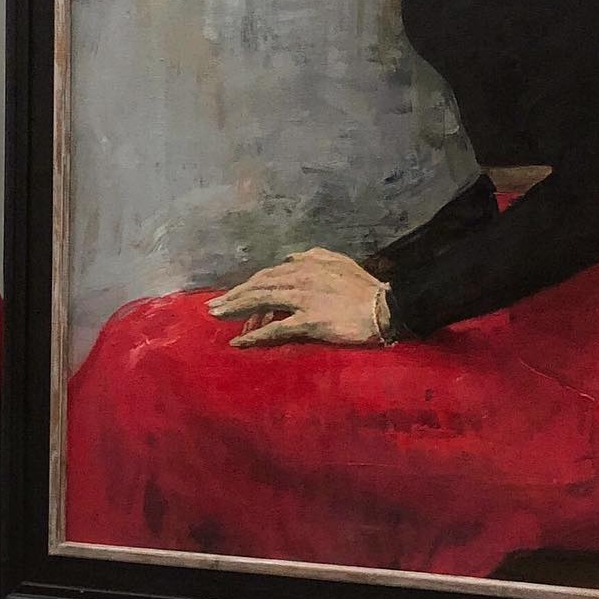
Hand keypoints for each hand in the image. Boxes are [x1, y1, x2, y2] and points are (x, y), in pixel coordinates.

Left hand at [207, 247, 384, 348]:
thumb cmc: (364, 287)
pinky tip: (239, 342)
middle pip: (259, 286)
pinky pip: (276, 328)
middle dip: (234, 296)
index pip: (269, 274)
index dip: (248, 285)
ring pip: (262, 302)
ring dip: (236, 309)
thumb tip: (291, 258)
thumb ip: (314, 256)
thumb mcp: (339, 262)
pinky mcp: (310, 321)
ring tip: (217, 317)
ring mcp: (304, 299)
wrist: (386, 308)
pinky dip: (255, 335)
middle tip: (212, 307)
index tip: (232, 294)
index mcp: (307, 264)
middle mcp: (301, 278)